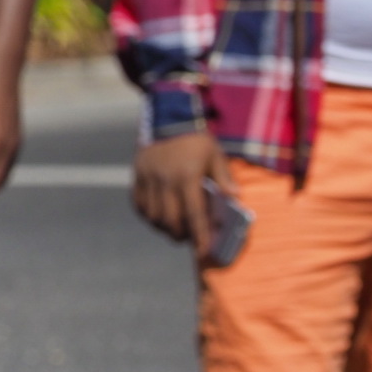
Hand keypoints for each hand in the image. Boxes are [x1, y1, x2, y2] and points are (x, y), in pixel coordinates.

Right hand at [132, 131, 233, 258]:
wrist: (167, 119)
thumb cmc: (196, 140)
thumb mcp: (215, 154)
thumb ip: (224, 177)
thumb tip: (234, 198)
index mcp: (187, 176)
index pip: (194, 214)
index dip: (200, 235)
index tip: (203, 251)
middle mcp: (165, 180)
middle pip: (171, 219)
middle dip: (180, 234)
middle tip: (188, 239)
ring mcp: (148, 179)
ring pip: (153, 215)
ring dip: (164, 227)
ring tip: (173, 229)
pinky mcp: (137, 177)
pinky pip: (140, 205)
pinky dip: (149, 215)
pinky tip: (158, 217)